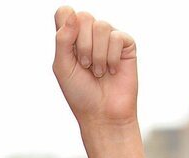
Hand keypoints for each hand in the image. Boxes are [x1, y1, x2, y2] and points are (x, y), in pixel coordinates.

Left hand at [52, 8, 137, 128]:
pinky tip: (111, 71)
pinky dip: (110, 58)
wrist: (102, 113)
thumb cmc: (79, 93)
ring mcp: (108, 38)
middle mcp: (89, 35)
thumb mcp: (63, 68)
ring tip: (97, 72)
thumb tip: (72, 14)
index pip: (65, 13)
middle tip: (84, 66)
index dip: (66, 22)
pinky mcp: (125, 43)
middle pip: (83, 17)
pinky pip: (117, 37)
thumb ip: (63, 41)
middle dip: (81, 46)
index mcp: (70, 40)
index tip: (68, 44)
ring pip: (101, 26)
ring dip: (96, 55)